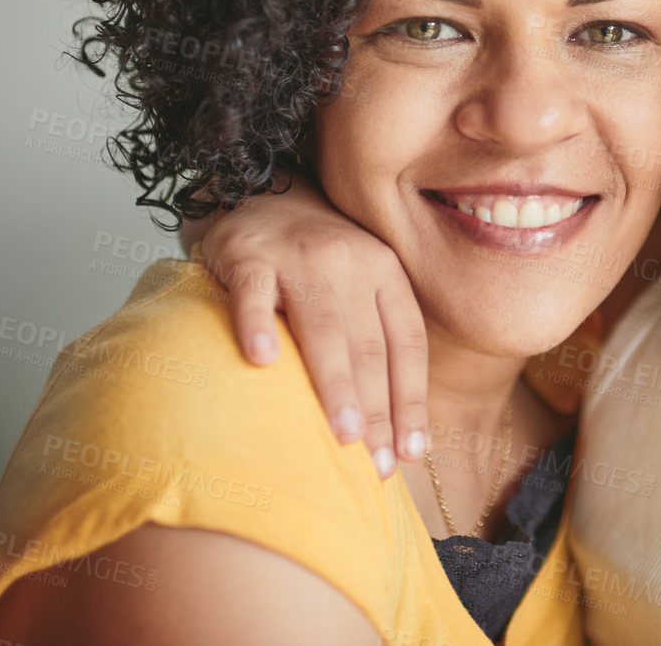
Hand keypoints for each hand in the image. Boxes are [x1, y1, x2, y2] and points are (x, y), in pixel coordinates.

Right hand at [195, 175, 429, 476]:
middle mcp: (351, 262)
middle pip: (369, 344)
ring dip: (336, 384)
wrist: (266, 196)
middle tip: (377, 464)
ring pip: (322, 326)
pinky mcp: (249, 255)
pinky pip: (254, 294)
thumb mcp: (363, 287)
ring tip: (343, 435)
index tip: (411, 451)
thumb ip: (379, 340)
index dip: (411, 400)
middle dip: (376, 409)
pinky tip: (262, 362)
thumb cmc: (320, 264)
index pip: (407, 344)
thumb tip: (397, 432)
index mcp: (387, 274)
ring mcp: (300, 257)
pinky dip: (257, 325)